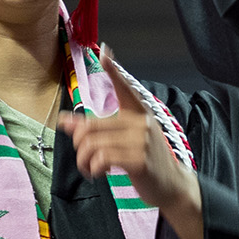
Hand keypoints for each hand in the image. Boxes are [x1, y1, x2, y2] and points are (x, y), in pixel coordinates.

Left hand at [57, 47, 193, 211]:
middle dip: (79, 144)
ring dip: (85, 162)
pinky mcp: (140, 160)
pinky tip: (100, 173)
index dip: (113, 70)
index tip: (104, 51)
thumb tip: (65, 121)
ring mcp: (142, 140)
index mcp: (140, 114)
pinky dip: (94, 168)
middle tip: (83, 159)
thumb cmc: (147, 162)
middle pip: (92, 126)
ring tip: (91, 169)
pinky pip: (103, 158)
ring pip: (94, 144)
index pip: (125, 88)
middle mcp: (142, 122)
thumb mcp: (126, 142)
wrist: (172, 187)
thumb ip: (99, 131)